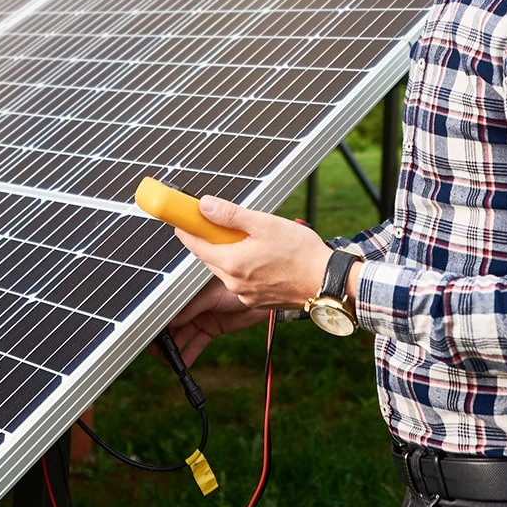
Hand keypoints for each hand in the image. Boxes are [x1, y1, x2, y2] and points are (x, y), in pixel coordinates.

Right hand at [164, 276, 267, 365]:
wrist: (261, 299)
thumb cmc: (236, 288)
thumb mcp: (210, 297)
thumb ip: (191, 308)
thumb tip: (171, 320)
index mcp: (191, 292)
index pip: (171, 307)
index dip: (160, 319)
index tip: (151, 332)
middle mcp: (195, 305)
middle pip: (175, 323)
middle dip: (164, 336)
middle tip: (154, 350)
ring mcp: (203, 318)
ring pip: (184, 335)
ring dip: (175, 347)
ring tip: (166, 360)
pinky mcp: (213, 329)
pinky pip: (198, 343)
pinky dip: (190, 354)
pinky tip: (183, 364)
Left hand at [175, 195, 332, 314]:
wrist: (326, 281)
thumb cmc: (300, 252)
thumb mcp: (265, 224)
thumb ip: (231, 216)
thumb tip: (205, 206)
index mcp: (231, 262)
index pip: (195, 245)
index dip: (187, 229)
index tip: (180, 218)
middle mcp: (233, 282)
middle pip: (211, 257)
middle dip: (214, 240)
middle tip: (227, 223)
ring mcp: (244, 295)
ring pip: (227, 269)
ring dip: (232, 253)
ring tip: (256, 240)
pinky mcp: (256, 301)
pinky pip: (241, 280)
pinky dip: (245, 267)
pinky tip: (265, 257)